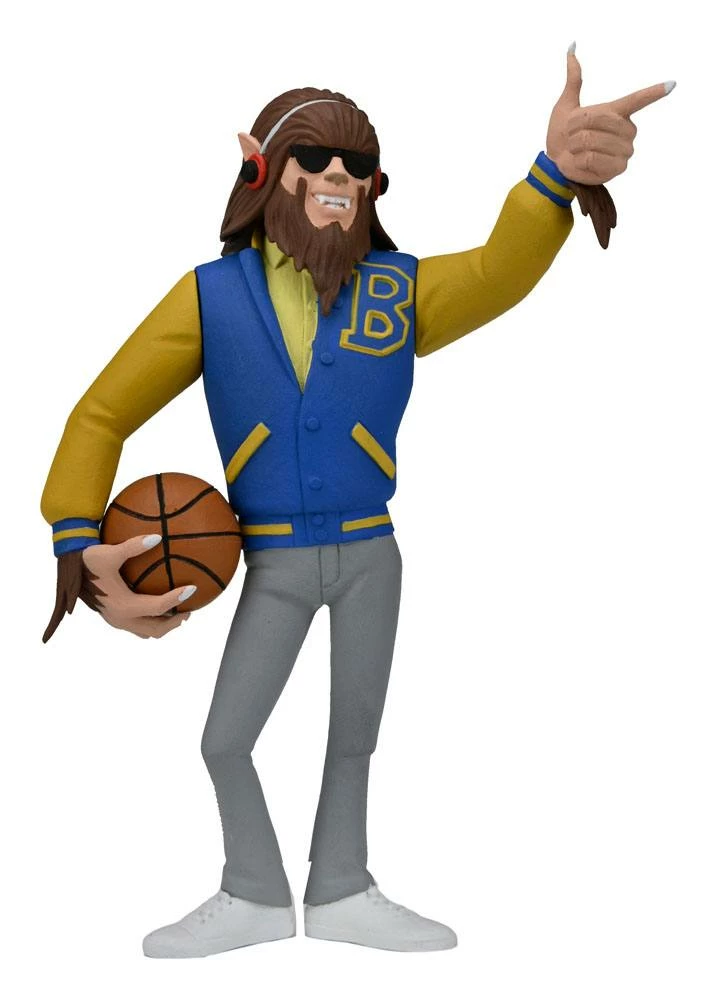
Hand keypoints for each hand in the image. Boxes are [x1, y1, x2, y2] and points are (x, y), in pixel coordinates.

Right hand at [82, 534, 193, 638]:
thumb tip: (158, 537)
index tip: (194, 589)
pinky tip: (158, 602)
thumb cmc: (88, 559)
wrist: (68, 568)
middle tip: (190, 608)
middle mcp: (120, 618)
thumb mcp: (110, 552)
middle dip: (175, 621)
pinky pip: (138, 624)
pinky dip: (152, 619)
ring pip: (147, 631)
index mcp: (123, 606)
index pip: (159, 608)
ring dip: (164, 624)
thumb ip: (133, 546)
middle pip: (156, 629)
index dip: (178, 600)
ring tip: (178, 611)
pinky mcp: (112, 616)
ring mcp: (115, 620)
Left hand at [546, 43, 674, 184]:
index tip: (671, 84)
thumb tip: (571, 48)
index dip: (654, 92)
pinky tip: (579, 162)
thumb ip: (574, 80)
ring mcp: (625, 151)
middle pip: (599, 119)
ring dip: (575, 144)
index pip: (638, 100)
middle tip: (573, 135)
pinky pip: (592, 158)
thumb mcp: (566, 105)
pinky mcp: (618, 169)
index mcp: (617, 113)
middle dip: (576, 126)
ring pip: (592, 139)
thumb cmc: (563, 135)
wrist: (555, 163)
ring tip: (575, 149)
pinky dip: (577, 160)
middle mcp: (627, 130)